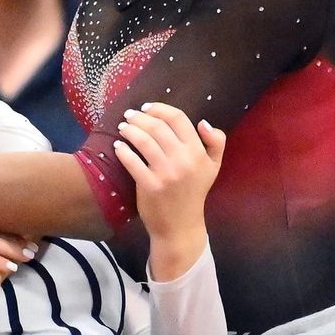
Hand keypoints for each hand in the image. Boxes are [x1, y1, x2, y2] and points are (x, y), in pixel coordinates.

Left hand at [115, 103, 224, 277]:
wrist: (181, 227)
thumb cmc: (194, 193)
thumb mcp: (213, 167)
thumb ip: (216, 143)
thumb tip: (203, 122)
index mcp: (198, 152)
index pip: (178, 119)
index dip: (160, 108)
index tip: (146, 107)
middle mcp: (184, 160)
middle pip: (158, 127)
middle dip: (140, 117)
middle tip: (129, 115)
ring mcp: (166, 173)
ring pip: (144, 141)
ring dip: (129, 130)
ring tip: (123, 128)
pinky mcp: (150, 186)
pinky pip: (132, 162)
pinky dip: (122, 151)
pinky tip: (118, 146)